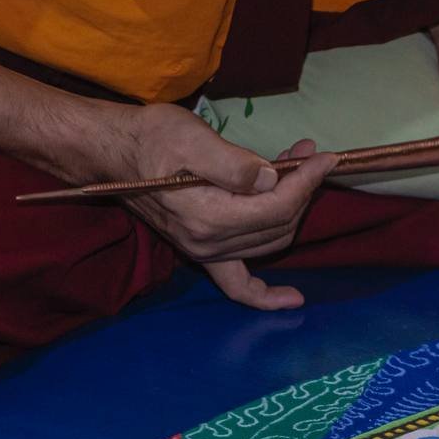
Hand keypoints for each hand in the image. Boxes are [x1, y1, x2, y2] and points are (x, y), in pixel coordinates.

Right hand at [104, 104, 335, 308]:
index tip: (325, 157)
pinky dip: (265, 295)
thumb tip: (272, 180)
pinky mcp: (203, 253)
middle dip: (303, 190)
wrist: (113, 153)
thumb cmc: (150, 139)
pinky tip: (294, 300)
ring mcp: (206, 253)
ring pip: (270, 241)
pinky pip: (238, 285)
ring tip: (299, 172)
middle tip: (310, 156)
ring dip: (293, 211)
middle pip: (280, 224)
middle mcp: (208, 244)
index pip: (277, 206)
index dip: (306, 180)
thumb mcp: (193, 138)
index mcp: (208, 217)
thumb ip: (235, 164)